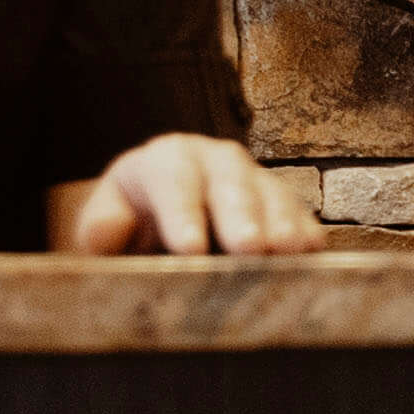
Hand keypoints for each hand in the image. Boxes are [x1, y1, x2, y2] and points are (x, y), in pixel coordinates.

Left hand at [64, 133, 324, 256]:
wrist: (161, 223)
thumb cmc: (131, 227)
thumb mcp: (106, 225)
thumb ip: (101, 228)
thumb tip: (104, 233)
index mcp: (163, 161)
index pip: (171, 178)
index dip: (181, 212)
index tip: (188, 248)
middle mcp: (212, 161)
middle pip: (228, 180)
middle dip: (239, 213)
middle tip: (247, 247)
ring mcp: (252, 180)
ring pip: (269, 193)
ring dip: (279, 222)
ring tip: (286, 251)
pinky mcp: (281, 206)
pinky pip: (298, 214)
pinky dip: (304, 233)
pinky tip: (312, 253)